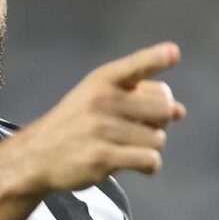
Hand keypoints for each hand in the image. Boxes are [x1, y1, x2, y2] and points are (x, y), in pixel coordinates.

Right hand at [10, 42, 186, 194]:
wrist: (38, 155)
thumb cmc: (76, 125)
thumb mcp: (99, 100)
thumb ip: (139, 99)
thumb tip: (180, 111)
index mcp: (102, 80)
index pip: (135, 66)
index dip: (156, 58)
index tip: (173, 53)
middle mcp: (102, 100)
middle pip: (163, 109)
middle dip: (159, 123)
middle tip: (140, 129)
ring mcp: (101, 129)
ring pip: (158, 139)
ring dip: (150, 147)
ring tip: (127, 147)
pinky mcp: (103, 157)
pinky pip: (149, 160)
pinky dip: (149, 166)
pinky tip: (135, 164)